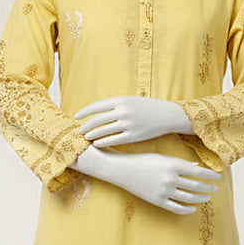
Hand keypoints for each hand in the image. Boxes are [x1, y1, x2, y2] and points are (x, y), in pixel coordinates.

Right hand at [73, 146, 219, 214]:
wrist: (122, 170)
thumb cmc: (143, 160)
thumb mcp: (162, 158)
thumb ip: (180, 163)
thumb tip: (196, 167)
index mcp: (173, 164)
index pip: (198, 171)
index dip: (210, 175)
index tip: (218, 177)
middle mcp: (171, 178)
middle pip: (196, 185)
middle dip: (208, 187)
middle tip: (215, 188)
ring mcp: (164, 191)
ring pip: (188, 197)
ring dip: (200, 198)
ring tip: (206, 197)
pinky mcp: (157, 201)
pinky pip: (176, 208)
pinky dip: (187, 209)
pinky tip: (193, 208)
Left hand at [75, 96, 192, 145]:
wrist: (166, 115)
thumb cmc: (147, 107)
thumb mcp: (130, 100)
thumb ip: (115, 105)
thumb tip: (98, 111)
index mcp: (121, 100)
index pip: (97, 106)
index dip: (85, 112)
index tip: (76, 116)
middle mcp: (123, 112)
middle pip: (98, 120)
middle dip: (86, 126)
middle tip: (79, 131)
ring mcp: (128, 124)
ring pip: (104, 131)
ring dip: (93, 135)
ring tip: (86, 138)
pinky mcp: (133, 136)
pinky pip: (113, 140)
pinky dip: (103, 142)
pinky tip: (97, 144)